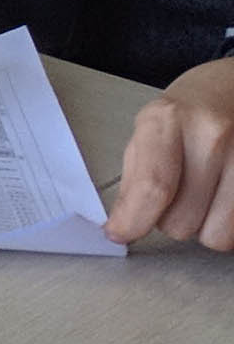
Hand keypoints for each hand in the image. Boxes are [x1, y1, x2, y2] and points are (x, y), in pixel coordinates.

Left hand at [106, 58, 233, 246]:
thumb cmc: (195, 108)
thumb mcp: (151, 127)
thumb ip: (136, 176)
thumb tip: (122, 224)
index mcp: (170, 120)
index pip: (153, 187)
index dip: (133, 221)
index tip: (121, 233)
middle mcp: (213, 137)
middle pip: (181, 221)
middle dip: (171, 218)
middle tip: (177, 194)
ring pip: (217, 235)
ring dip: (205, 226)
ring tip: (205, 195)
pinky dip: (229, 222)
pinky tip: (224, 196)